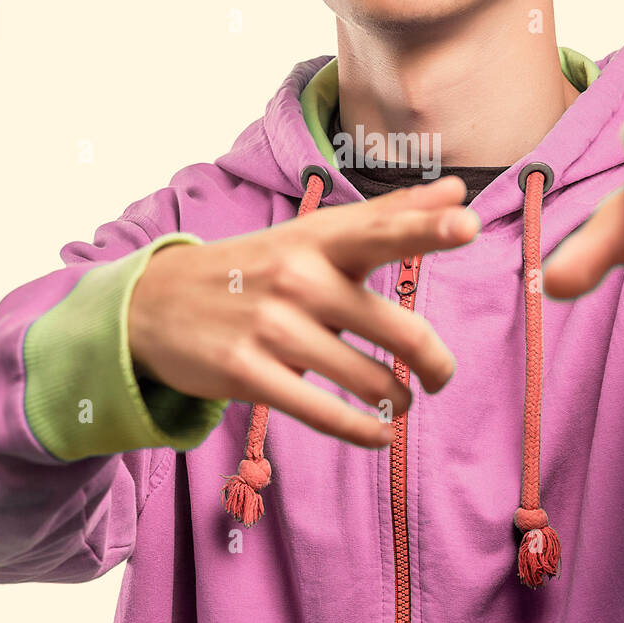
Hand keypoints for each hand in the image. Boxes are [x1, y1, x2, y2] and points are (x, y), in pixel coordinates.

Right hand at [128, 174, 479, 447]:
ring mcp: (272, 328)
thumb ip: (389, 214)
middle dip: (434, 362)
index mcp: (319, 240)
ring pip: (367, 379)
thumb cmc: (257, 265)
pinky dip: (363, 431)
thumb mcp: (315, 233)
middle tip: (441, 375)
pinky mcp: (248, 374)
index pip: (382, 230)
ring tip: (402, 399)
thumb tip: (457, 188)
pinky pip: (324, 414)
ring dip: (399, 398)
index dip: (426, 226)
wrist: (155, 303)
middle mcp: (299, 279)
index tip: (468, 222)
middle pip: (396, 327)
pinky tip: (379, 434)